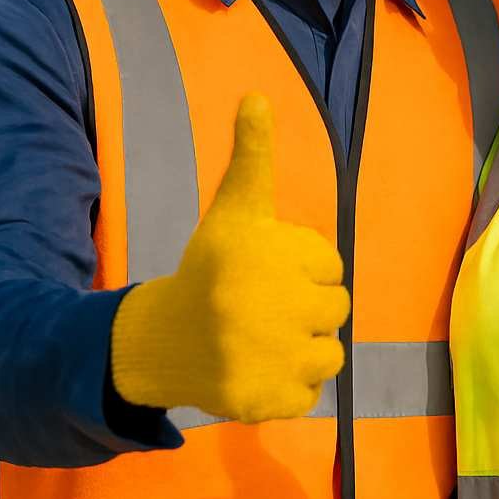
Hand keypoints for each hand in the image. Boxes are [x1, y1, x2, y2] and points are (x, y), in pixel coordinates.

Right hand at [111, 93, 349, 423]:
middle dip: (307, 307)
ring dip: (307, 348)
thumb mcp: (235, 208)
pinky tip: (259, 368)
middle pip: (335, 309)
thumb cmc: (212, 268)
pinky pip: (311, 395)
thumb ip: (252, 156)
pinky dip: (292, 387)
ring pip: (331, 354)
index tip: (267, 270)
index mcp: (264, 255)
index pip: (330, 264)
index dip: (303, 267)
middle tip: (266, 308)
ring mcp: (267, 359)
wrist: (163, 338)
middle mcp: (268, 306)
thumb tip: (257, 96)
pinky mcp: (265, 402)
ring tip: (267, 338)